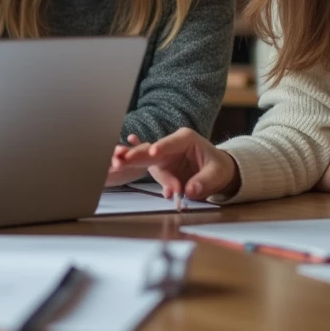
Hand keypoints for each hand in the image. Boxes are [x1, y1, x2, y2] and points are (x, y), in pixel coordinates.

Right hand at [111, 128, 239, 200]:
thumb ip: (203, 182)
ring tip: (115, 166)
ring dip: (130, 164)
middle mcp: (169, 145)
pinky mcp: (157, 167)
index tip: (153, 152)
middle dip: (135, 155)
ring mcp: (161, 156)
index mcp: (185, 139)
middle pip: (150, 150)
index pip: (171, 143)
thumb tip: (189, 191)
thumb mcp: (217, 174)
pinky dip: (130, 169)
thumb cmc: (219, 168)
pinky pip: (143, 170)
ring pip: (144, 160)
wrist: (216, 172)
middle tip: (121, 160)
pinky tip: (111, 164)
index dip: (162, 147)